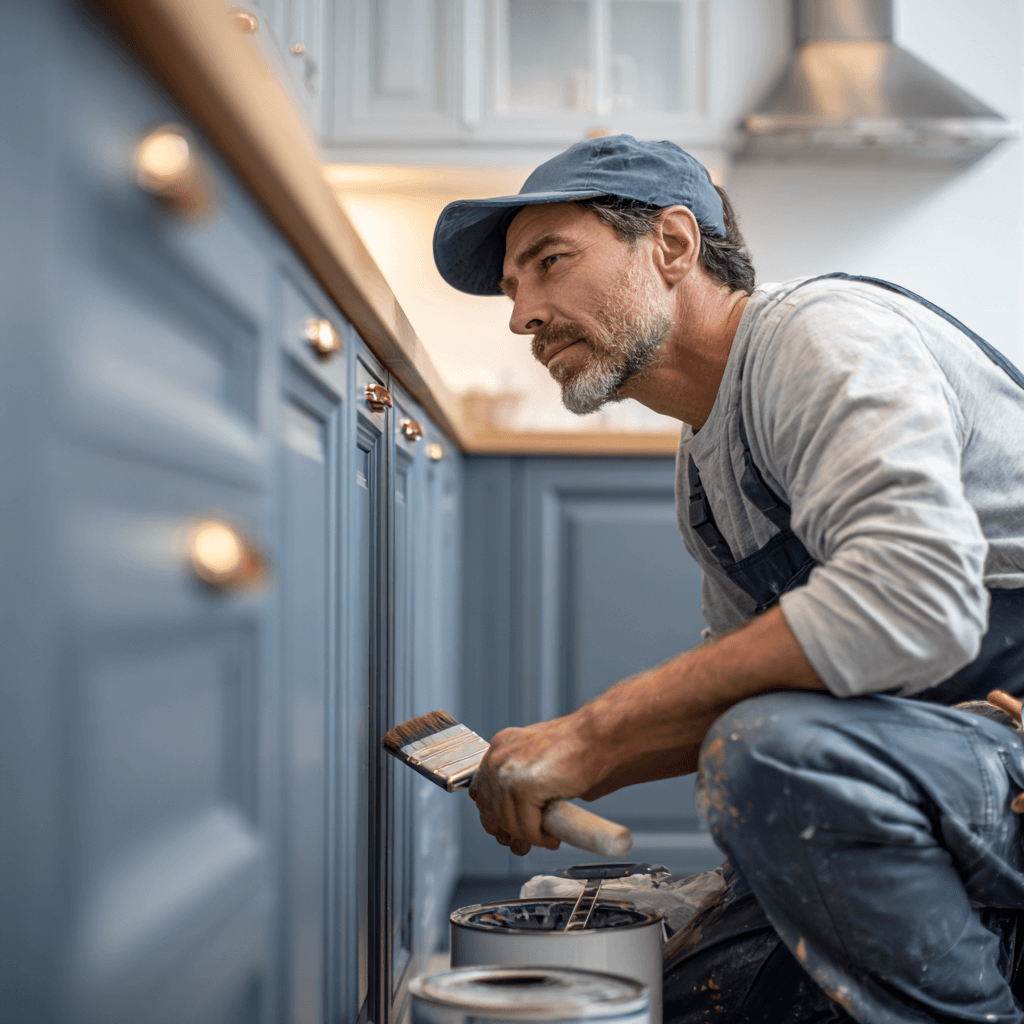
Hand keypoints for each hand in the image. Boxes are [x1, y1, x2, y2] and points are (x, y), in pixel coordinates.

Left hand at [469, 711, 602, 855]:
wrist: (600, 738)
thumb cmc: (581, 747)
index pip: (482, 790)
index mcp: (501, 746)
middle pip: (489, 809)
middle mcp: (499, 756)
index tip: (508, 831)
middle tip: (525, 843)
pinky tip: (552, 839)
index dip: (494, 815)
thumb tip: (518, 816)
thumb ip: (523, 781)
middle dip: (507, 831)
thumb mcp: (540, 760)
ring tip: (547, 839)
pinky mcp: (522, 787)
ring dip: (527, 837)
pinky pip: (526, 827)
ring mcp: (508, 770)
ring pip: (508, 822)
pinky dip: (539, 839)